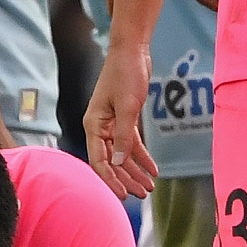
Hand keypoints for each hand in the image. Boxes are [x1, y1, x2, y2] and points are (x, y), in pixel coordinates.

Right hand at [85, 42, 159, 199]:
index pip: (99, 160)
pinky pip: (131, 143)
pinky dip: (141, 156)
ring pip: (122, 154)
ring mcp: (111, 124)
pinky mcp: (124, 119)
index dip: (111, 179)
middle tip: (142, 194)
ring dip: (135, 170)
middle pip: (111, 161)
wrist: (132, 51)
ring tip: (149, 187)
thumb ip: (123, 136)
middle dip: (126, 179)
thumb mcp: (128, 107)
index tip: (124, 195)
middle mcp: (100, 127)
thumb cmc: (126, 74)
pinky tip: (153, 168)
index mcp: (94, 125)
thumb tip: (119, 162)